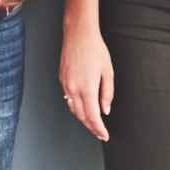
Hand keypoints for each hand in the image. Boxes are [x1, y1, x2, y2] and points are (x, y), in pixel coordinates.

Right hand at [59, 21, 114, 140]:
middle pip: (81, 116)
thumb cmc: (95, 50)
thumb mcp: (108, 72)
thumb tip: (105, 110)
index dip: (99, 128)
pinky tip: (83, 108)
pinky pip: (68, 99)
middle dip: (91, 127)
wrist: (78, 34)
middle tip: (100, 133)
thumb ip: (107, 93)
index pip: (92, 116)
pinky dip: (76, 108)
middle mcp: (73, 89)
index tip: (104, 135)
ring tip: (93, 124)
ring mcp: (65, 84)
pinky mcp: (62, 79)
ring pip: (73, 109)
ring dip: (83, 119)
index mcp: (87, 88)